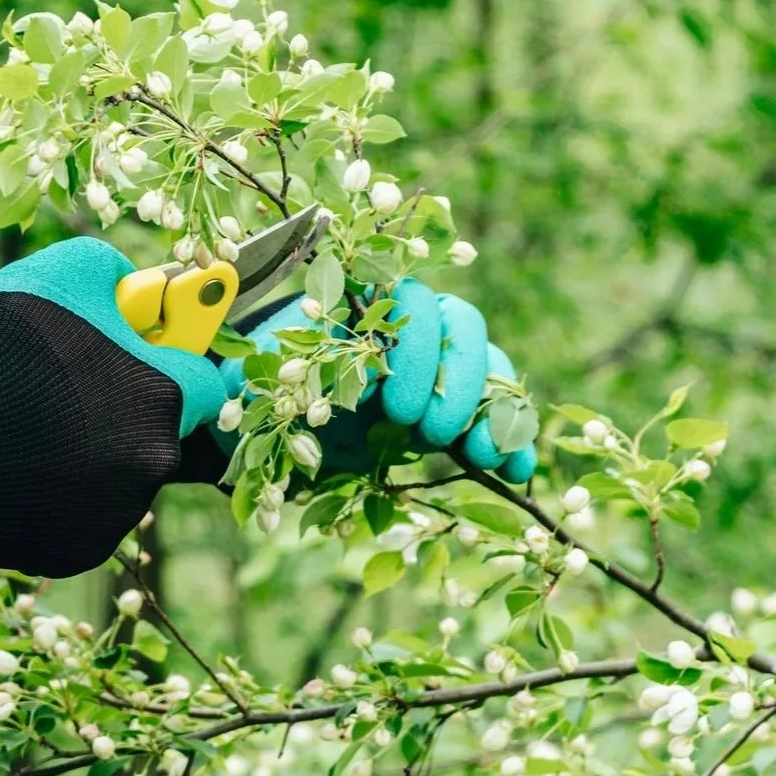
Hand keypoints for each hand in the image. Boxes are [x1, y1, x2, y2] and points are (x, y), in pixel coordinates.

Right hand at [0, 239, 227, 576]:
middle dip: (126, 412)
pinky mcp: (76, 551)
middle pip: (160, 435)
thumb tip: (141, 290)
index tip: (147, 355)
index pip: (207, 382)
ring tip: (28, 431)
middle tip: (68, 393)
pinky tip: (15, 470)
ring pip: (120, 480)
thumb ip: (117, 277)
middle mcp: (152, 463)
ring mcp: (116, 515)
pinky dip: (58, 497)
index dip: (175, 363)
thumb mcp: (60, 274)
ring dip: (91, 457)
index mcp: (163, 396)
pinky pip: (82, 517)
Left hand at [225, 277, 536, 482]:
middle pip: (462, 328)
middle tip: (430, 433)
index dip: (415, 347)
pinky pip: (496, 414)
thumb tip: (257, 377)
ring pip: (488, 367)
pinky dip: (511, 442)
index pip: (411, 300)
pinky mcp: (452, 410)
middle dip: (457, 380)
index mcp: (364, 308)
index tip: (393, 403)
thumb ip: (264, 370)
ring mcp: (438, 369)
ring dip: (495, 410)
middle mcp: (410, 331)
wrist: (273, 427)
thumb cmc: (264, 390)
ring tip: (485, 456)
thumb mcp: (258, 379)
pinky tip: (517, 475)